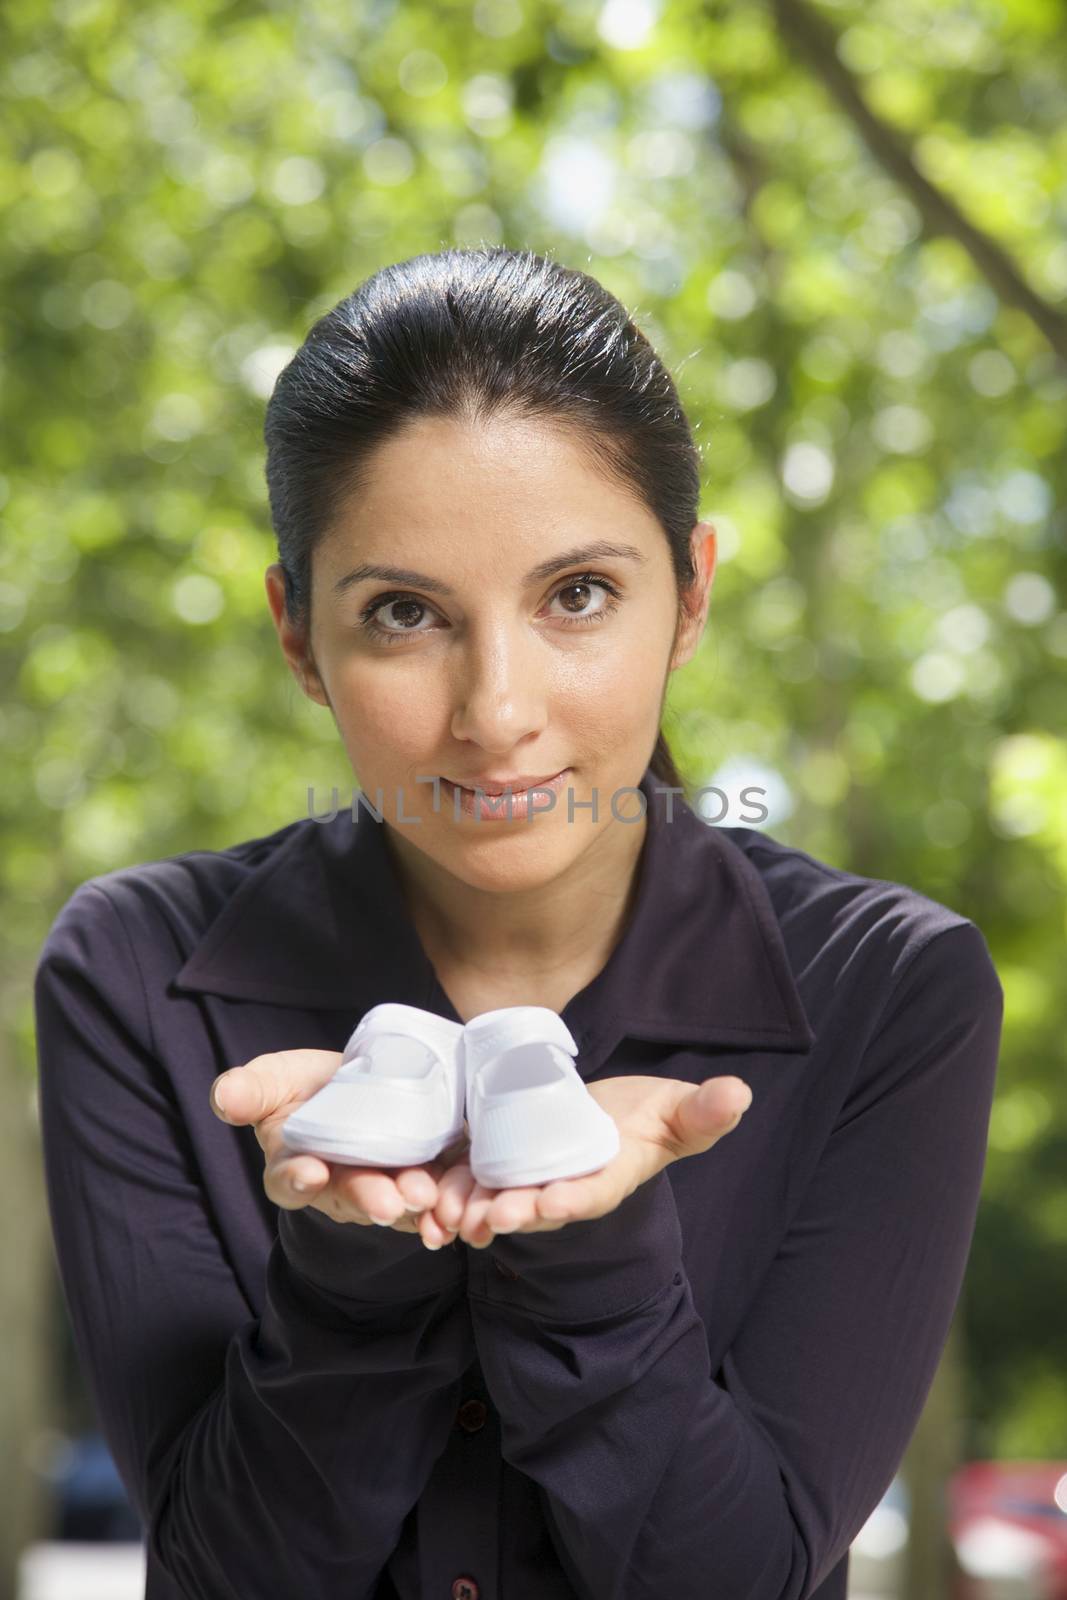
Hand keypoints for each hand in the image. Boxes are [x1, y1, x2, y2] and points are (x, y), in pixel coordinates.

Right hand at [209, 1050, 470, 1248]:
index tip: (310, 1171)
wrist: (359, 1083)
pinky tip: (454, 1215)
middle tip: (387, 1201)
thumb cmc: (305, 1088)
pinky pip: (432, 1199)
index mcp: (294, 1166)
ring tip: (425, 1198)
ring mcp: (380, 1185)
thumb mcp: (273, 1080)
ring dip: (411, 1204)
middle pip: (350, 1195)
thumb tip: (223, 1098)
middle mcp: (337, 1186)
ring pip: (394, 1201)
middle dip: (368, 1197)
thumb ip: (250, 1090)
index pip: (289, 1179)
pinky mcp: (419, 1179)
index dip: (298, 1177)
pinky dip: (443, 1208)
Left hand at [430, 1074, 752, 1247]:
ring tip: (450, 1212)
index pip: (592, 1193)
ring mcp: (532, 1177)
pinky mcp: (503, 1162)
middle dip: (514, 1211)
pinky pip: (473, 1180)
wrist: (613, 1115)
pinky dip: (452, 1188)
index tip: (552, 1202)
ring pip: (498, 1198)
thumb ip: (704, 1110)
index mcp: (608, 1176)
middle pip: (537, 1204)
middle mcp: (566, 1186)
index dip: (573, 1199)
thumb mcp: (680, 1110)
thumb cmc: (651, 1116)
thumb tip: (739, 1094)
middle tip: (491, 1217)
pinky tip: (429, 1195)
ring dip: (474, 1207)